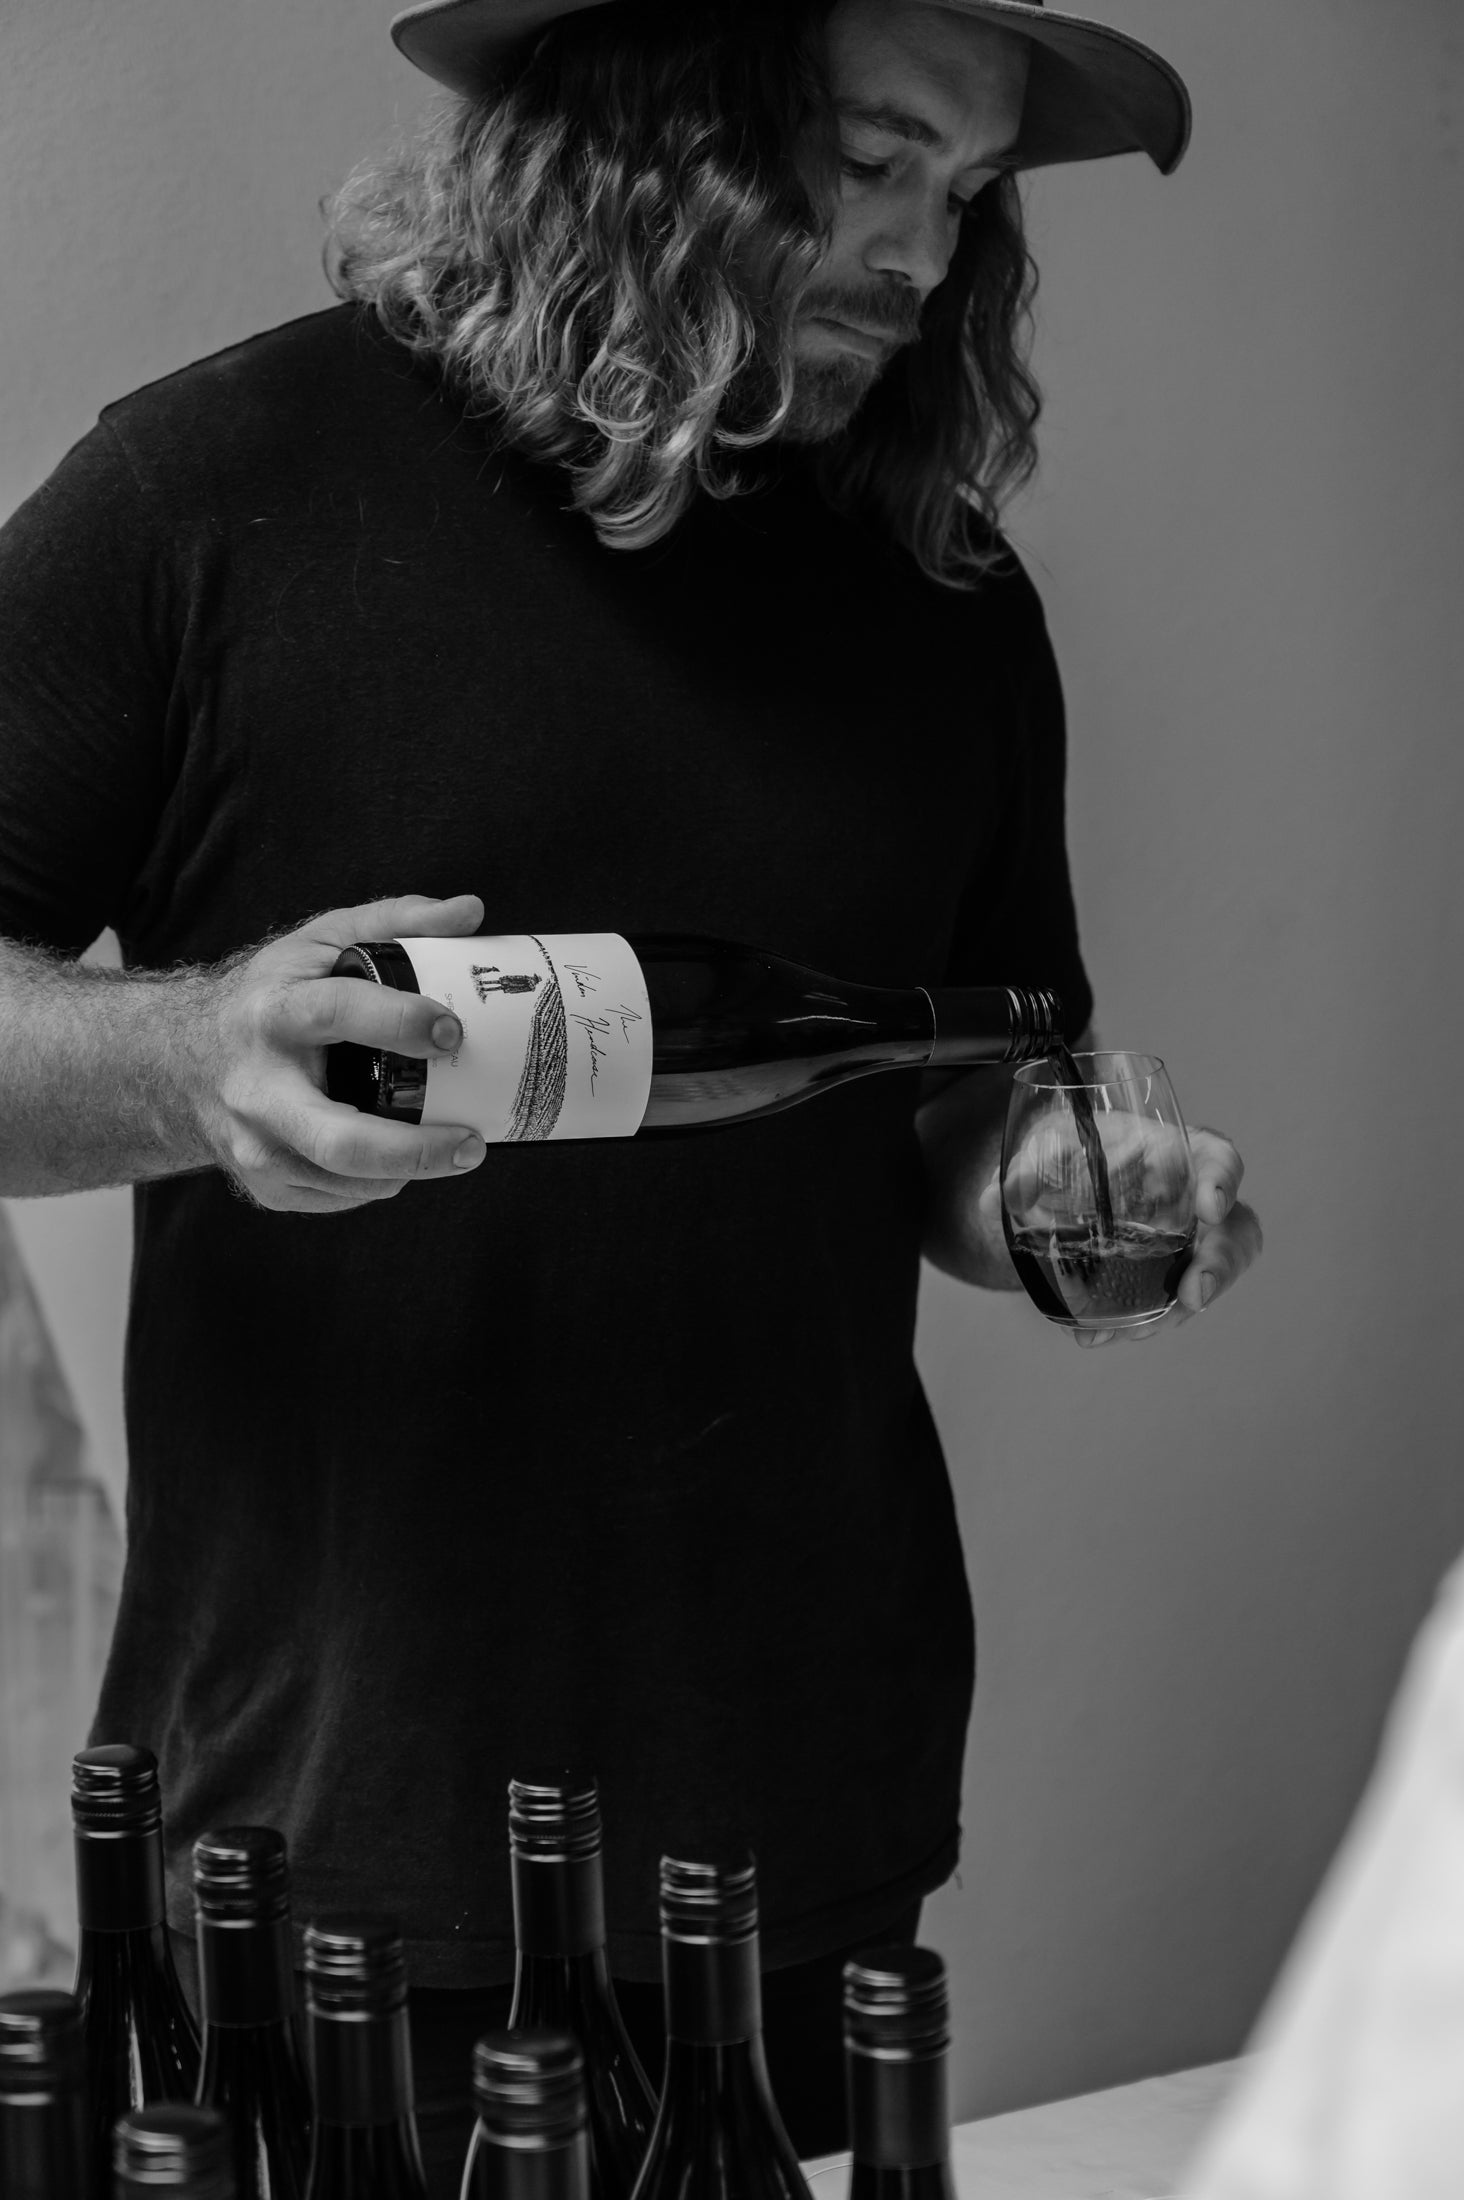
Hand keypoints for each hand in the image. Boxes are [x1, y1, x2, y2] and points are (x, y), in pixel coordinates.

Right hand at [192, 892, 487, 1213]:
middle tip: (471, 1143)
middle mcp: (258, 1086)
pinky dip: (377, 1182)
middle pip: (339, 1138)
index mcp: (275, 1014)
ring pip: (344, 1180)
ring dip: (409, 1171)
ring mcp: (256, 1144)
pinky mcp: (262, 1184)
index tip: (453, 1034)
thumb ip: (394, 921)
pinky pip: (336, 1197)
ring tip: (454, 1149)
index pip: (337, 1014)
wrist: (183, 1061)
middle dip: (414, 1150)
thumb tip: (470, 911)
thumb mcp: (321, 943)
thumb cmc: (270, 997)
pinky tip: (398, 1158)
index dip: (400, 1022)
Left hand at [978, 1118, 1261, 1344]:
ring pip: (1210, 1277)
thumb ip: (1027, 1165)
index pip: (1218, 1159)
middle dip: (1220, 1266)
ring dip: (1177, 1310)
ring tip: (1139, 1332)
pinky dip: (1135, 1323)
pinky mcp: (1167, 1274)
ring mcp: (1189, 1241)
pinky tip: (1096, 1335)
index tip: (1209, 1208)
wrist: (1068, 1169)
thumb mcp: (1049, 1143)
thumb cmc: (1075, 1144)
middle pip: (1236, 1231)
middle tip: (1193, 1295)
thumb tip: (996, 1200)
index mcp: (1178, 1150)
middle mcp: (1194, 1198)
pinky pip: (1167, 1304)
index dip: (1222, 1182)